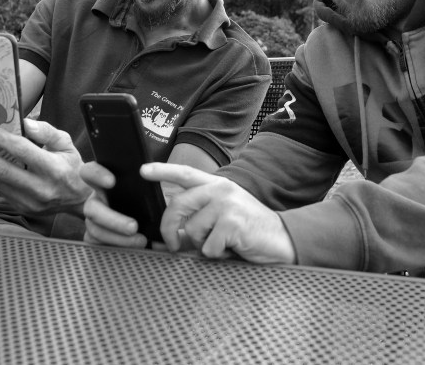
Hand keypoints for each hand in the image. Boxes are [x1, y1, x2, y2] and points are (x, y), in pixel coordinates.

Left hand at [0, 118, 89, 215]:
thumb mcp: (65, 143)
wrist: (79, 198)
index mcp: (54, 169)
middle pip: (3, 169)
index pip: (22, 151)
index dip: (2, 139)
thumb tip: (25, 123)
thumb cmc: (70, 166)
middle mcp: (41, 188)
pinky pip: (2, 191)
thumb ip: (46, 131)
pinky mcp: (23, 208)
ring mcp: (31, 202)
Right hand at [81, 161, 148, 248]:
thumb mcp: (146, 190)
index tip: (112, 182)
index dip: (96, 174)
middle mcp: (95, 200)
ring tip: (140, 241)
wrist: (150, 225)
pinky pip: (96, 244)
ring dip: (117, 237)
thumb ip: (145, 184)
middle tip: (133, 227)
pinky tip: (130, 249)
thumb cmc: (148, 202)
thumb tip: (154, 177)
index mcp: (103, 183)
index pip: (89, 172)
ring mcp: (93, 220)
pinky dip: (114, 247)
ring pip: (94, 229)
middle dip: (112, 219)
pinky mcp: (94, 237)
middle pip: (90, 207)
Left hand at [147, 163, 296, 263]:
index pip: (185, 173)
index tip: (142, 170)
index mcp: (217, 185)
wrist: (281, 239)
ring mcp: (227, 205)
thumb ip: (198, 219)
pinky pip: (207, 246)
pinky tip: (231, 248)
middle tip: (173, 246)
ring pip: (191, 230)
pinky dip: (216, 254)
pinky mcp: (232, 223)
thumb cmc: (248, 230)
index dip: (162, 171)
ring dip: (202, 245)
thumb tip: (170, 237)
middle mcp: (221, 190)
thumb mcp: (223, 216)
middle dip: (169, 229)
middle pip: (178, 205)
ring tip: (221, 243)